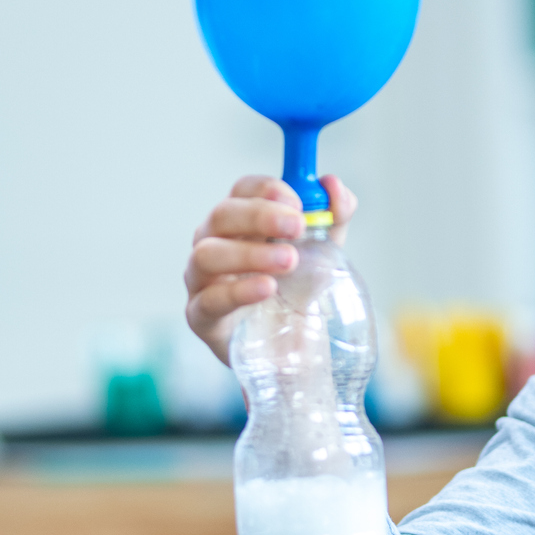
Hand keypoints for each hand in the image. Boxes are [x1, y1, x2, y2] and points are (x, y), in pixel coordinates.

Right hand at [183, 174, 355, 363]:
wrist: (289, 349)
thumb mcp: (322, 253)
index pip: (242, 190)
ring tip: (288, 261)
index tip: (297, 200)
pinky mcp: (200, 316)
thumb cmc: (295, 292)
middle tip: (298, 226)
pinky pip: (209, 300)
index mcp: (240, 222)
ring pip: (207, 254)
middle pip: (222, 214)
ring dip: (249, 253)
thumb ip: (333, 218)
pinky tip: (267, 288)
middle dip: (260, 215)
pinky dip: (238, 291)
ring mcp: (201, 279)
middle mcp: (214, 242)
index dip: (267, 189)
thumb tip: (333, 185)